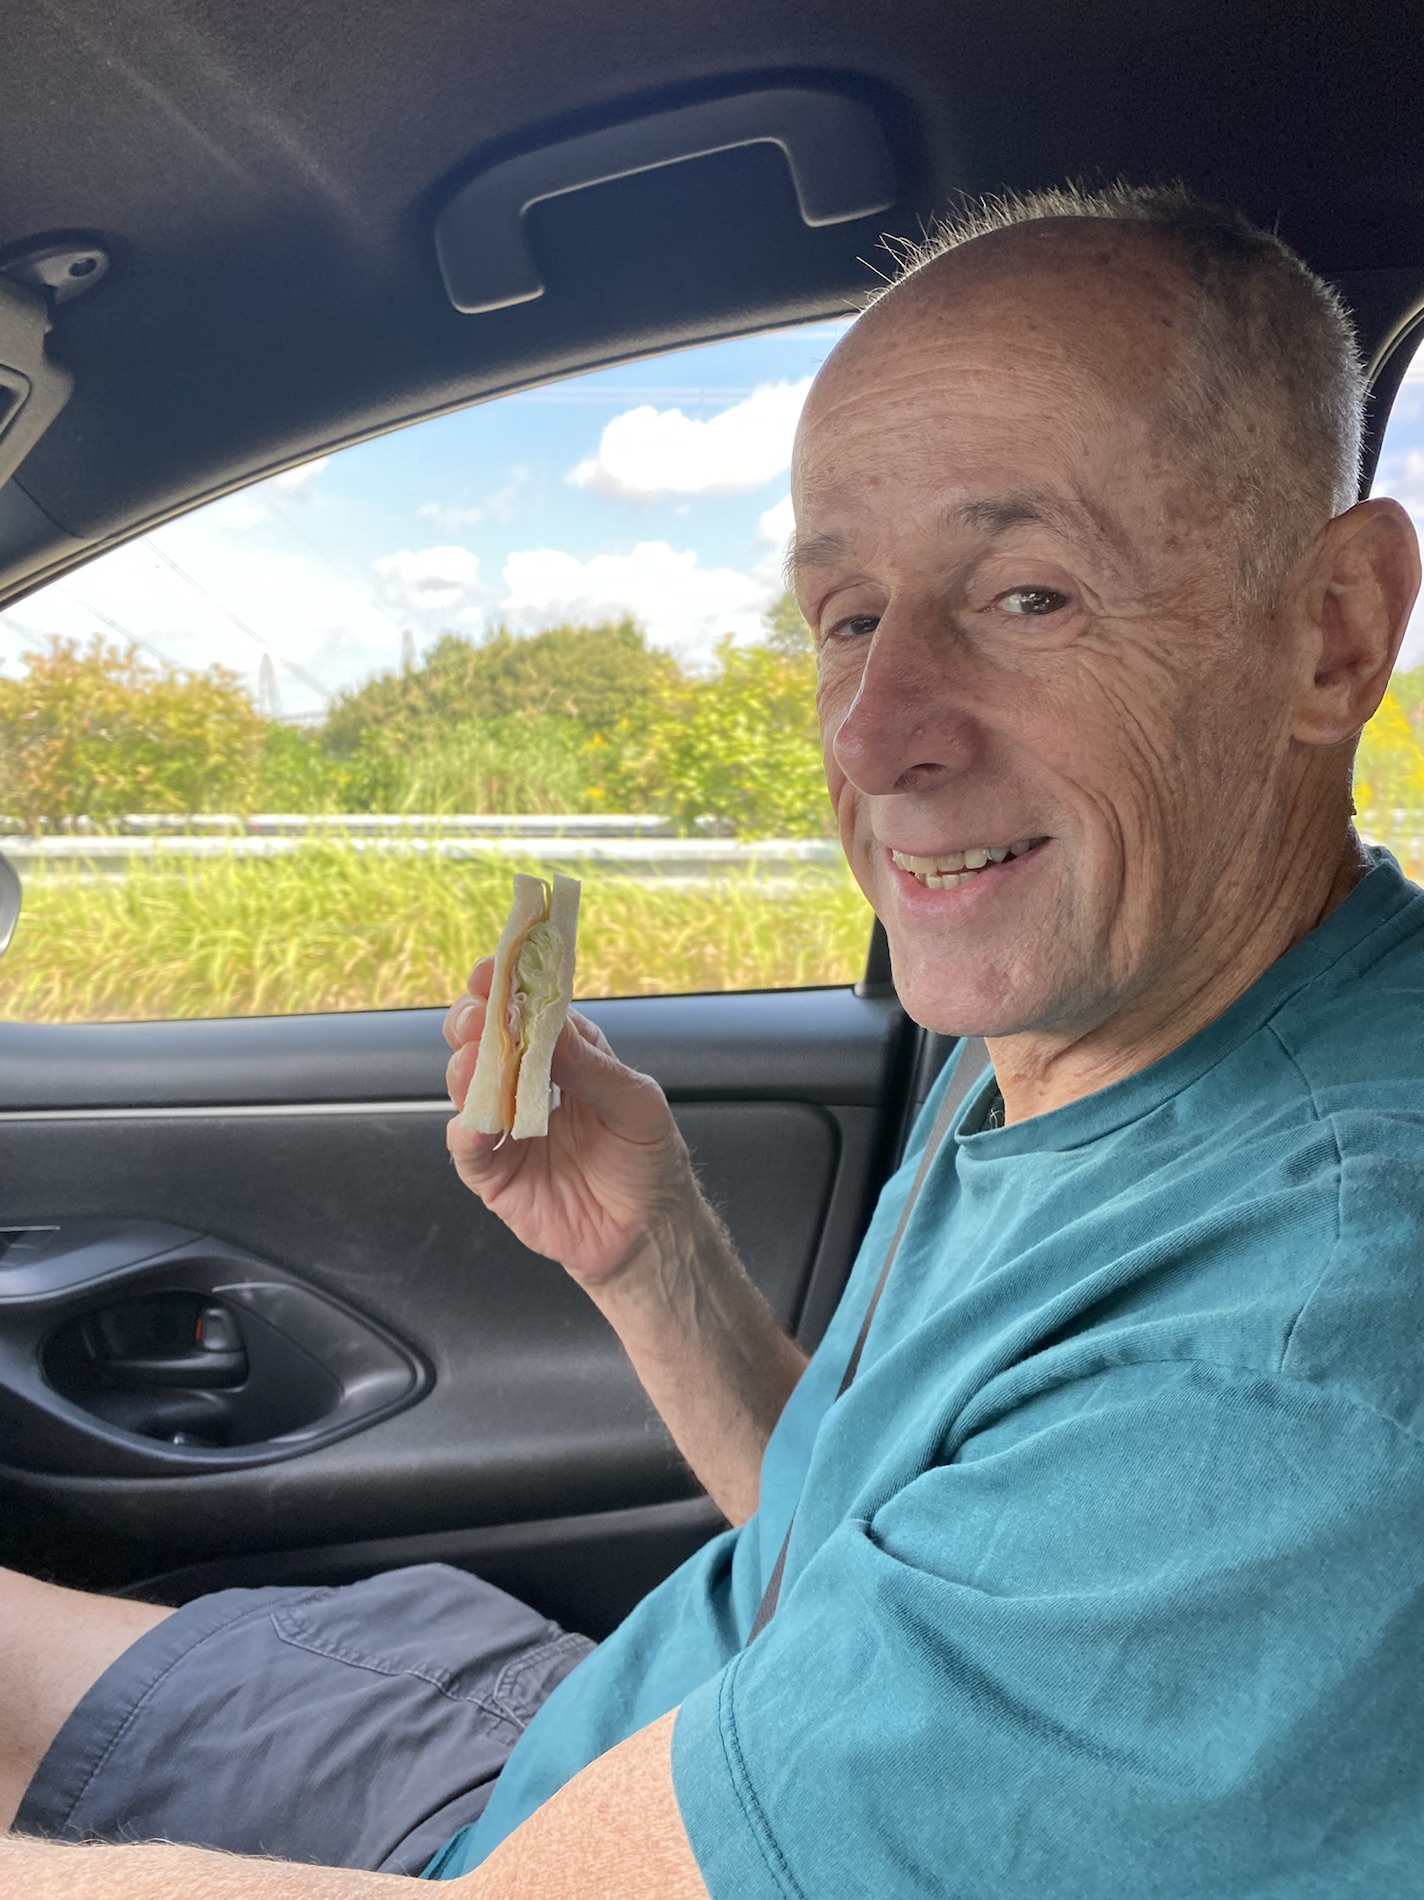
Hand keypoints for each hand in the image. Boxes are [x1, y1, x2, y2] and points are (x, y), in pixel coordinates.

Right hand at [444, 960, 697, 1286]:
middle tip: (479, 1018)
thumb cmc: (647, 1159)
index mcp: (566, 1056)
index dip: (505, 987)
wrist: (647, 1232)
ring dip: (465, 1070)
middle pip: (484, 1041)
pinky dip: (465, 1131)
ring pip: (467, 1087)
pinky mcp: (494, 1173)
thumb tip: (550, 1023)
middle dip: (474, 1022)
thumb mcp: (635, 1103)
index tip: (491, 971)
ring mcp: (506, 1127)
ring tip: (477, 1064)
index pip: (527, 1010)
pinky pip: (466, 1147)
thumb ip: (592, 1066)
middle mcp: (528, 1085)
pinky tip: (475, 1124)